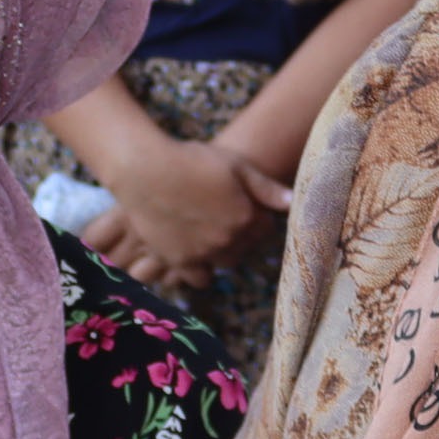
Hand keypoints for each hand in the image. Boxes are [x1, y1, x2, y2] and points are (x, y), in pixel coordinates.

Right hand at [92, 137, 289, 291]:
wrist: (144, 170)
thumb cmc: (191, 159)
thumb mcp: (234, 165)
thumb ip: (265, 187)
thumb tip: (293, 203)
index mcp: (246, 216)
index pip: (266, 228)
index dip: (259, 217)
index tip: (248, 207)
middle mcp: (228, 240)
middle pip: (247, 247)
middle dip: (243, 235)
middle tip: (225, 217)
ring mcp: (203, 253)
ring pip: (226, 262)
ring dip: (224, 252)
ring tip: (211, 232)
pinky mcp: (179, 261)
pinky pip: (200, 278)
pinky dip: (201, 270)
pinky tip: (195, 252)